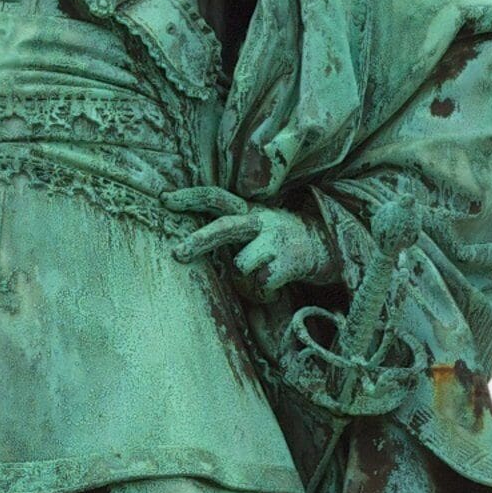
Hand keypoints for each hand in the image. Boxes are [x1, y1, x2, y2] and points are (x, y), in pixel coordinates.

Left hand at [163, 187, 329, 298]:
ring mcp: (275, 241)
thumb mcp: (255, 227)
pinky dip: (263, 295)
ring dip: (244, 281)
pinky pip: (260, 286)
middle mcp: (260, 221)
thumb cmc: (279, 243)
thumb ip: (229, 232)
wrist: (327, 248)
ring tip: (258, 279)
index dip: (190, 197)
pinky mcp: (288, 262)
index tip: (164, 199)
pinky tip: (275, 289)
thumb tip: (191, 249)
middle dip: (199, 241)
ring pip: (241, 266)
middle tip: (177, 253)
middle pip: (225, 228)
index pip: (215, 197)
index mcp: (248, 211)